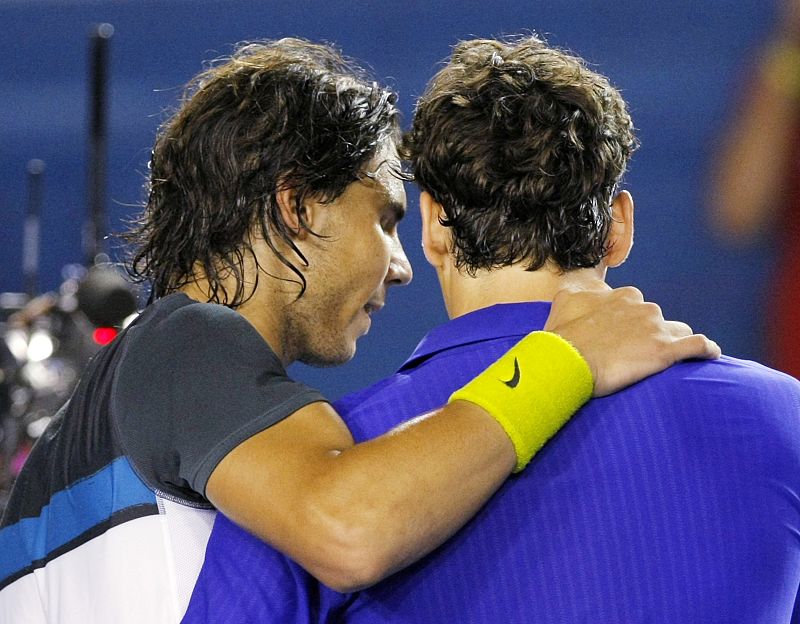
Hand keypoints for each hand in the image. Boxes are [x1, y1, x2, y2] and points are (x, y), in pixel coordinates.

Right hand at [544, 282, 720, 396]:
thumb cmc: (562, 336)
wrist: (567, 362)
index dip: (627, 322)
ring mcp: (656, 327)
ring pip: (678, 330)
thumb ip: (577, 291)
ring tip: (662, 359)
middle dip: (649, 333)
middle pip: (656, 319)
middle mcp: (643, 306)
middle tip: (633, 353)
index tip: (619, 336)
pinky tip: (708, 354)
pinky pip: (699, 346)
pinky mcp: (666, 350)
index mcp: (622, 295)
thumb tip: (584, 287)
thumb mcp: (563, 302)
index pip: (634, 304)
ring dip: (673, 341)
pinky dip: (705, 349)